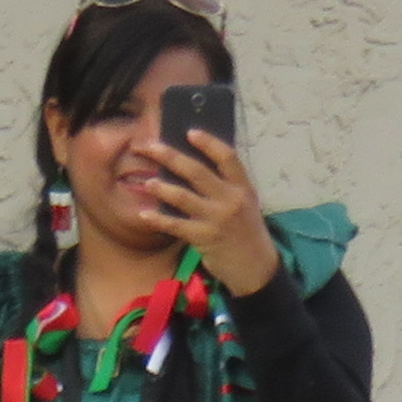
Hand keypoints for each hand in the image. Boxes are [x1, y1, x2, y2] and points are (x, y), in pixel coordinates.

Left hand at [136, 128, 276, 296]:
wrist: (257, 270)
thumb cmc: (247, 233)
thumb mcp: (246, 205)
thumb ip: (226, 187)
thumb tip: (192, 166)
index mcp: (243, 188)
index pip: (227, 157)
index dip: (208, 143)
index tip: (189, 132)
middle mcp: (230, 200)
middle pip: (196, 171)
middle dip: (169, 156)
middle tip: (148, 146)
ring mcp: (216, 219)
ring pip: (182, 196)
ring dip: (160, 187)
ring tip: (146, 181)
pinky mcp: (204, 238)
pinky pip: (175, 225)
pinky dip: (158, 219)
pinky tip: (144, 214)